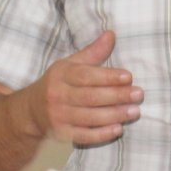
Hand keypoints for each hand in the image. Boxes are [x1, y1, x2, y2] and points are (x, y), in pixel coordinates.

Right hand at [32, 30, 142, 145]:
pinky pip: (84, 136)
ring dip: (114, 115)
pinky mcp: (62, 134)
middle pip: (90, 97)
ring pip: (89, 117)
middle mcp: (58, 96)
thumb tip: (111, 34)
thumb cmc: (58, 83)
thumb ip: (92, 52)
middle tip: (138, 94)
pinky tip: (118, 129)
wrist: (31, 111)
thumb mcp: (70, 64)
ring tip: (135, 111)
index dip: (108, 77)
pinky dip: (102, 134)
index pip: (86, 76)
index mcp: (61, 75)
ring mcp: (59, 117)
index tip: (129, 77)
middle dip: (117, 96)